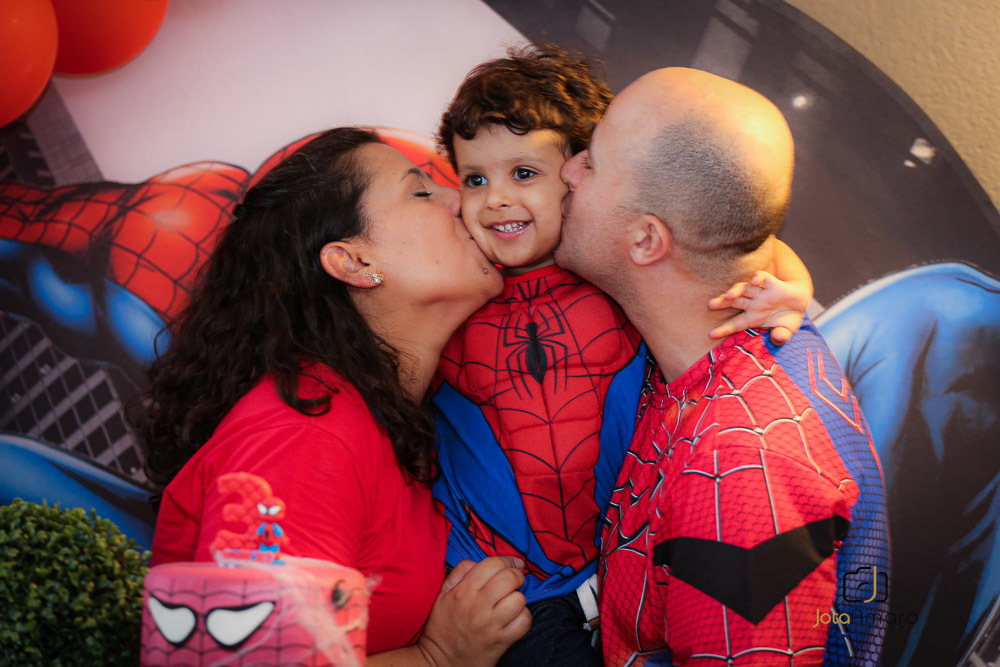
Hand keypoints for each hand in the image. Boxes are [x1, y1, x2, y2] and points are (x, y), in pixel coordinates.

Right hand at [416, 556, 530, 665]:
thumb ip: (459, 572)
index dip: (508, 560)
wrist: (440, 661)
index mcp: (463, 591)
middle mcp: (477, 605)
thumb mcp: (442, 594)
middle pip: (509, 578)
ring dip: (518, 599)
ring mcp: (490, 624)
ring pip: (519, 599)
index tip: (513, 563)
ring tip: (511, 602)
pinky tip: (514, 618)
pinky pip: (524, 622)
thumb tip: (479, 562)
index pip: (492, 564)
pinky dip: (523, 618)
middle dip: (517, 576)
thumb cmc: (442, 627)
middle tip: (514, 582)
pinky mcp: (500, 641)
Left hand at [708, 270, 809, 344]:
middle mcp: (753, 304)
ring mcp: (761, 293)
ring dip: (736, 290)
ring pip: (744, 288)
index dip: (724, 328)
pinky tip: (755, 280)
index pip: (735, 324)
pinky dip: (758, 277)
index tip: (711, 334)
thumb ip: (781, 336)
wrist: (800, 302)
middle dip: (722, 303)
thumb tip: (778, 338)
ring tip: (729, 295)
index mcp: (752, 317)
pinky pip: (763, 277)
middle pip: (734, 302)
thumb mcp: (786, 330)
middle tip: (710, 305)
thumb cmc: (787, 317)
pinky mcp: (772, 283)